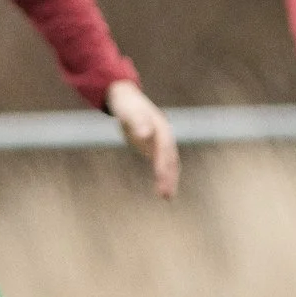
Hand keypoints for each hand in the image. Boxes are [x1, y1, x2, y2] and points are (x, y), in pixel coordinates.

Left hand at [106, 80, 179, 197]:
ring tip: (167, 198)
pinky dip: (163, 176)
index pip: (164, 148)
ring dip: (169, 180)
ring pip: (169, 164)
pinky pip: (161, 164)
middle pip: (170, 159)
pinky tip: (162, 190)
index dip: (163, 163)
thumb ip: (137, 122)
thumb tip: (145, 134)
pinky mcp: (153, 147)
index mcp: (161, 128)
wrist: (125, 98)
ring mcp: (160, 143)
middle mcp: (164, 136)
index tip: (161, 177)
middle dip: (169, 177)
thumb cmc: (127, 105)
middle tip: (166, 196)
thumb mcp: (129, 112)